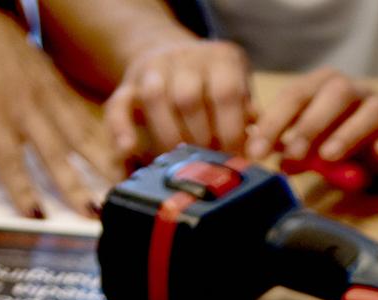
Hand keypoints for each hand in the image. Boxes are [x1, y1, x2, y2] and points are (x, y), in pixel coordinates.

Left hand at [0, 0, 118, 218]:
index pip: (9, 160)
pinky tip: (127, 161)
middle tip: (93, 213)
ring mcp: (48, 97)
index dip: (22, 188)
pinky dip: (109, 141)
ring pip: (81, 136)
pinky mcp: (63, 90)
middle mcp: (24, 107)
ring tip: (123, 190)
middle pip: (53, 152)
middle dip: (75, 185)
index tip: (37, 215)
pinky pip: (89, 120)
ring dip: (103, 165)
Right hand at [104, 38, 252, 166]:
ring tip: (182, 162)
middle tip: (209, 165)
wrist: (177, 59)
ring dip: (170, 136)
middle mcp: (186, 57)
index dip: (231, 131)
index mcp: (222, 58)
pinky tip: (128, 150)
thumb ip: (249, 118)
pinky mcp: (127, 85)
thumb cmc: (218, 90)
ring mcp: (154, 68)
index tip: (235, 159)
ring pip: (155, 98)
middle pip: (189, 97)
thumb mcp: (242, 95)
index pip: (226, 93)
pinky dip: (121, 128)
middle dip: (201, 139)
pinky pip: (118, 104)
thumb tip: (258, 147)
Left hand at [248, 68, 377, 183]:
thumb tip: (271, 157)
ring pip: (370, 110)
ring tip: (328, 156)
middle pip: (332, 95)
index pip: (296, 96)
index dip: (273, 122)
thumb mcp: (321, 142)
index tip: (255, 150)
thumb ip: (298, 148)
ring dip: (348, 132)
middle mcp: (356, 92)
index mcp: (326, 88)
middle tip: (291, 153)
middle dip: (309, 124)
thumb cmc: (355, 135)